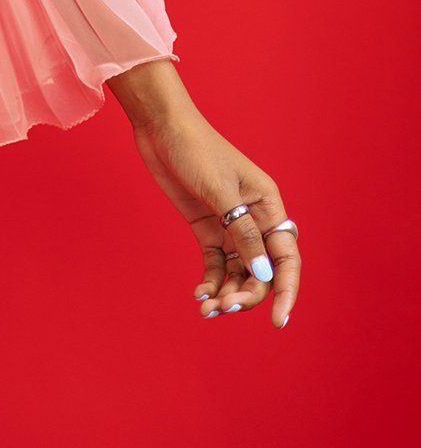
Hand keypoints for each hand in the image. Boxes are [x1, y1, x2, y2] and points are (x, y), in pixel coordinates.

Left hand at [127, 100, 301, 326]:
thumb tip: (264, 275)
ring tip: (207, 309)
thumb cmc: (196, 148)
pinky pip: (216, 264)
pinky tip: (200, 295)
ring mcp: (229, 225)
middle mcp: (254, 219)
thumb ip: (243, 232)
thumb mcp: (220, 190)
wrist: (160, 126)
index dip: (286, 291)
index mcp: (269, 206)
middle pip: (261, 271)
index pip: (286, 258)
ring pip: (238, 272)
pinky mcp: (206, 228)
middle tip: (223, 308)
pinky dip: (211, 282)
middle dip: (247, 295)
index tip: (278, 321)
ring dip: (227, 293)